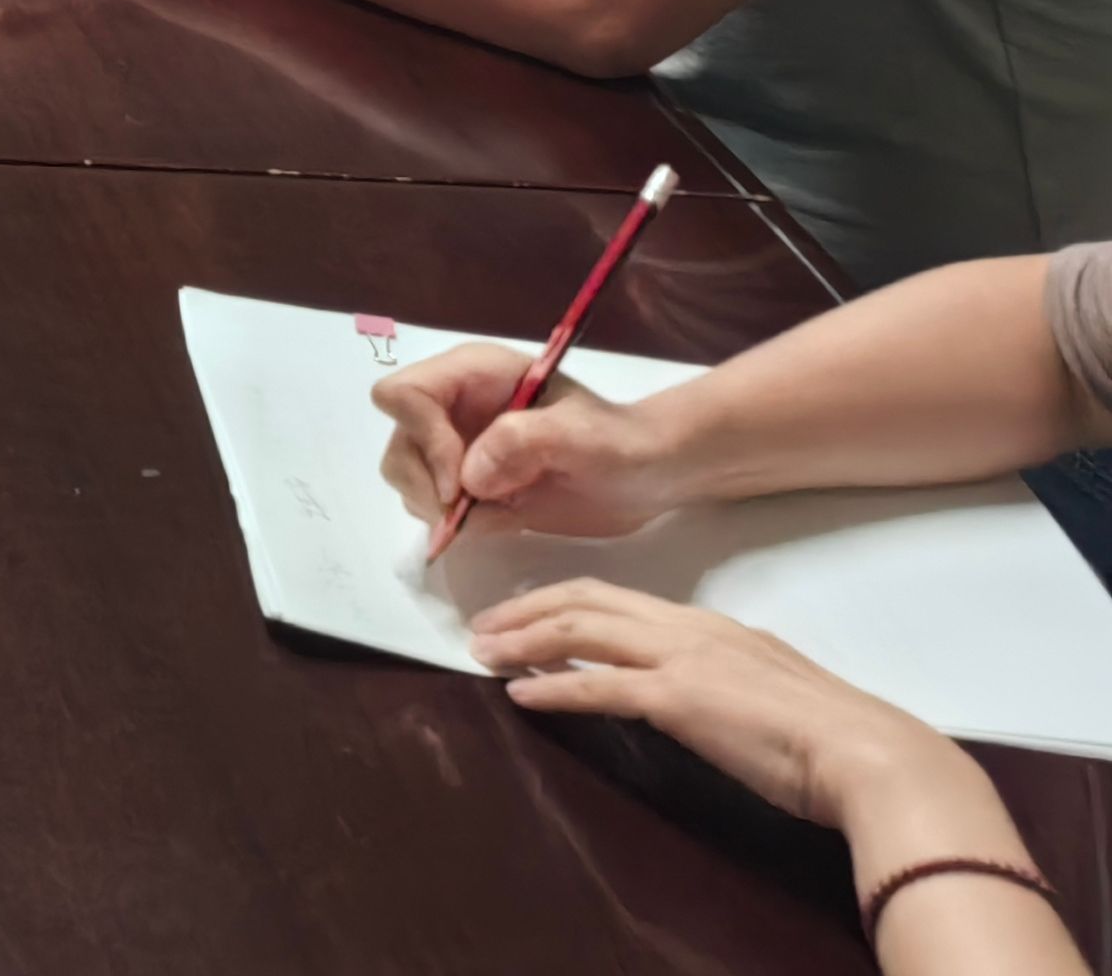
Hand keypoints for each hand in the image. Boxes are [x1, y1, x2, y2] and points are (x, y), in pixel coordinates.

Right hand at [372, 345, 682, 540]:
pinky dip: (459, 526)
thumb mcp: (583, 436)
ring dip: (439, 507)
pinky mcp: (467, 486)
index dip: (423, 439)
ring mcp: (457, 446)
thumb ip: (524, 440)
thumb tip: (467, 476)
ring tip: (497, 513)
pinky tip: (507, 519)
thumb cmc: (621, 444)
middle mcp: (453, 407)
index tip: (460, 482)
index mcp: (473, 375)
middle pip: (398, 442)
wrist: (646, 476)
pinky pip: (433, 508)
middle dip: (427, 482)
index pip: (403, 395)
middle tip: (473, 510)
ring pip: (406, 477)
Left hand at [468, 582, 964, 836]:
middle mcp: (691, 630)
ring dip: (524, 640)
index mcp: (714, 627)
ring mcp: (682, 660)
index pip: (622, 600)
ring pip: (580, 631)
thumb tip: (706, 694)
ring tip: (484, 652)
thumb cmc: (836, 738)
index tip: (528, 612)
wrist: (871, 755)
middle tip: (484, 625)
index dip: (567, 601)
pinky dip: (551, 687)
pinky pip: (595, 684)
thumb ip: (732, 680)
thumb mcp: (773, 689)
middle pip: (588, 601)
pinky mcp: (677, 700)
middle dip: (528, 609)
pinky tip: (519, 695)